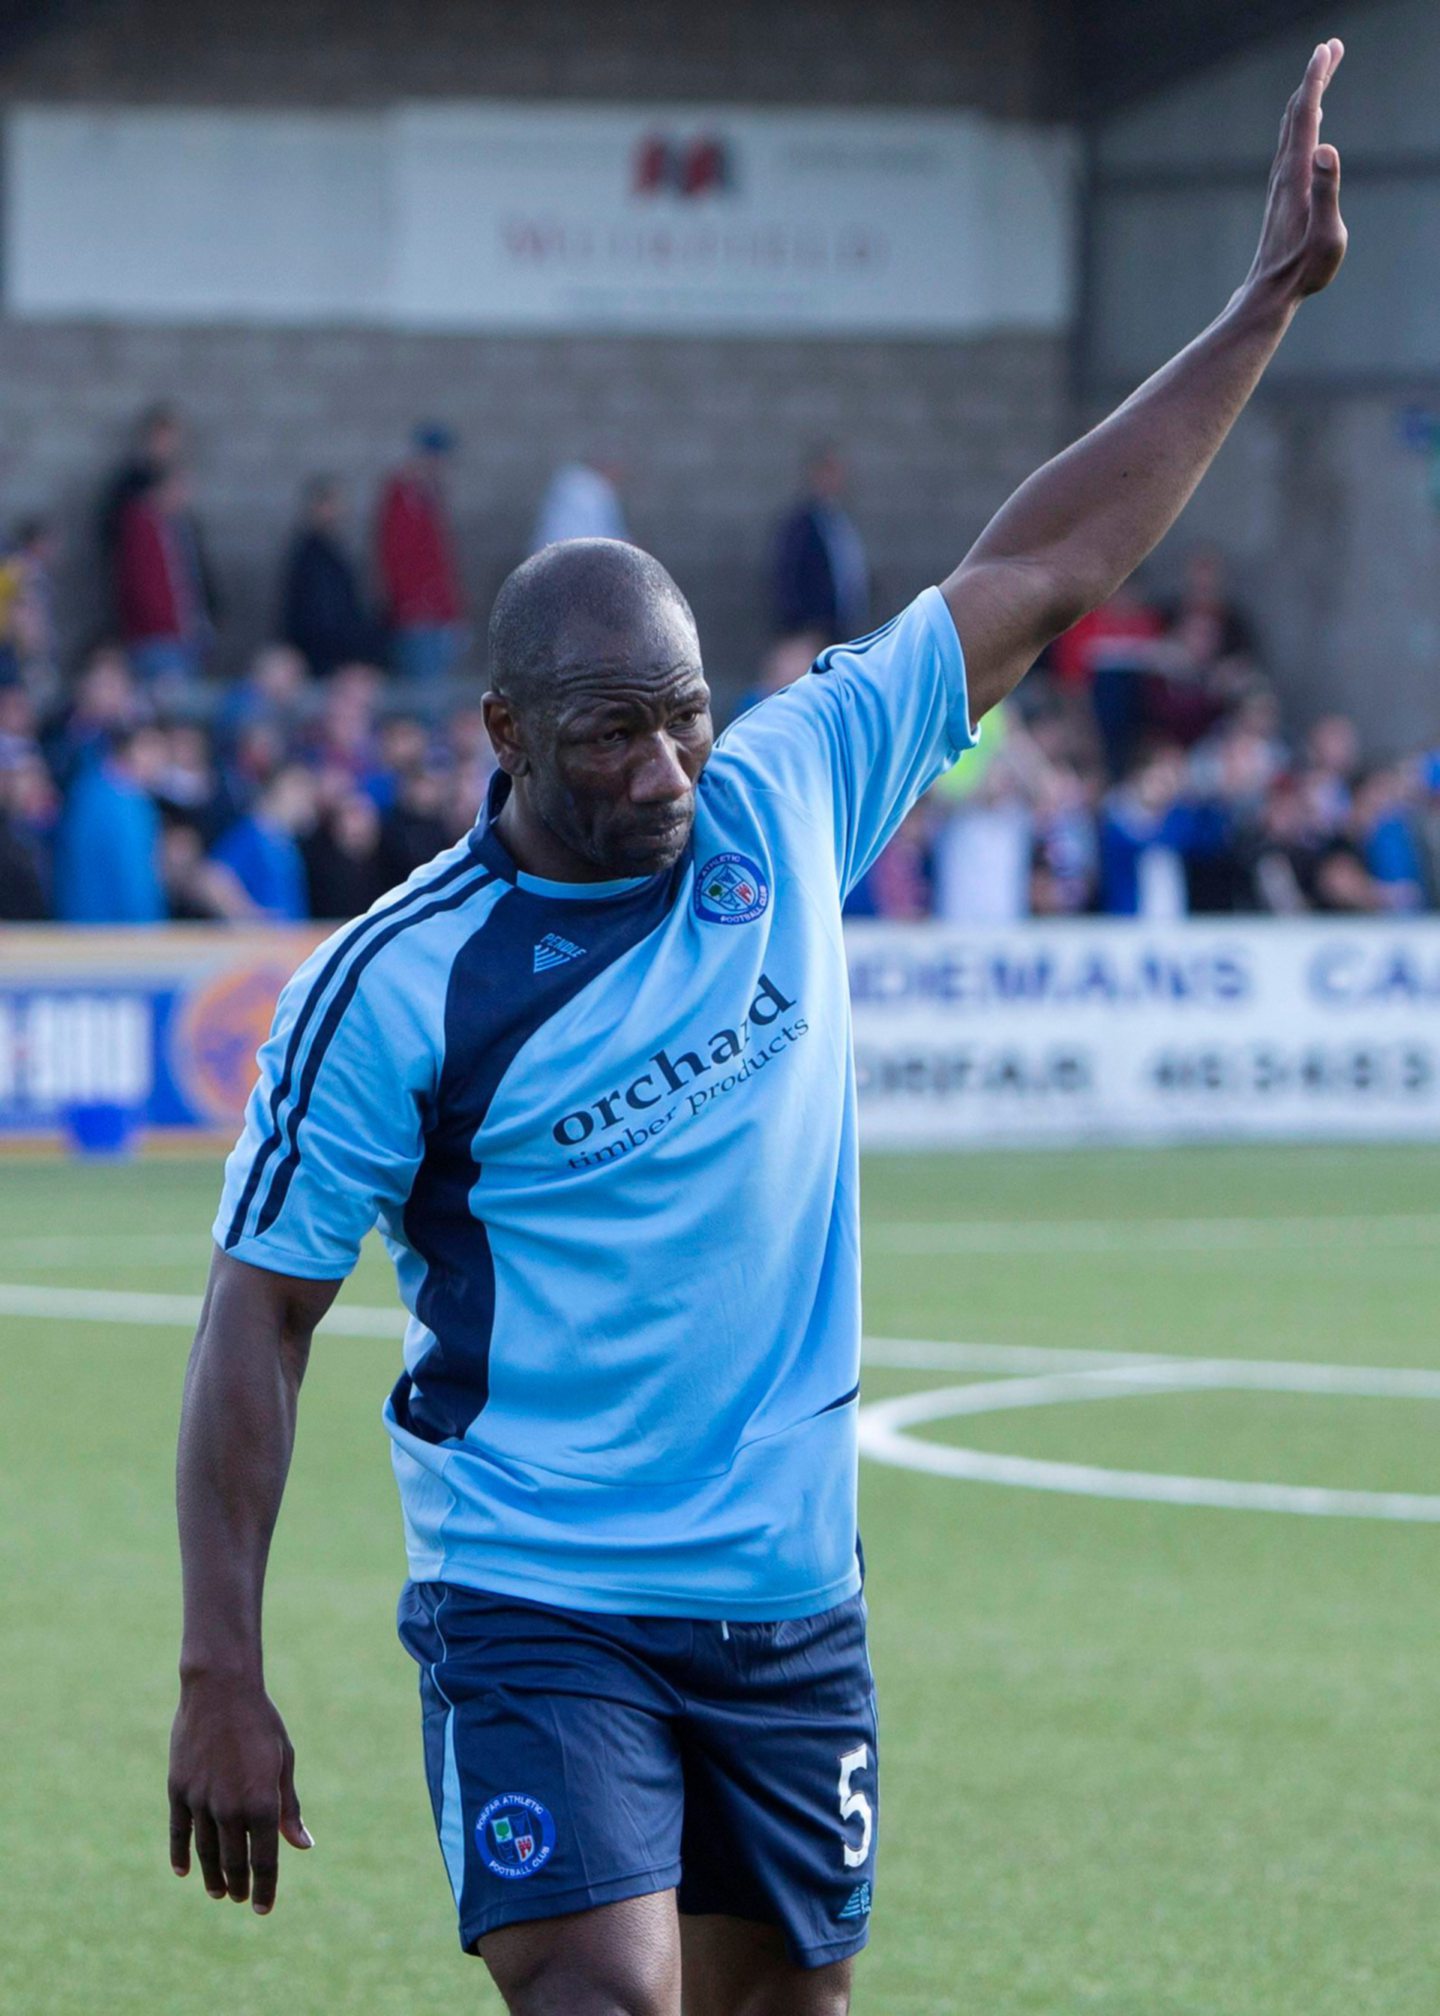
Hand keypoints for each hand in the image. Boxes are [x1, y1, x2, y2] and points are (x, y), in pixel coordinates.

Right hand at [168, 1676, 311, 1914]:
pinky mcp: (178, 1790)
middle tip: (241, 1899)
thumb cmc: (260, 1723)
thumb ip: (289, 1808)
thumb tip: (303, 1845)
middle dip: (239, 1885)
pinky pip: (179, 1832)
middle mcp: (231, 1808)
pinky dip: (181, 1855)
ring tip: (218, 1892)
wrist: (220, 1690)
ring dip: (212, 1876)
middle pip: (234, 1861)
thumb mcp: (283, 1762)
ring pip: (207, 1852)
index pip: (265, 1860)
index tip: (263, 1908)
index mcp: (263, 1801)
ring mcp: (201, 1801)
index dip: (265, 1887)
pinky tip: (185, 1871)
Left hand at [1246, 39, 1347, 304]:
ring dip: (1308, 95)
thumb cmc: (1302, 271)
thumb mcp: (1326, 236)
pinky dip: (1302, 121)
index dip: (1317, 79)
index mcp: (1298, 175)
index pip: (1307, 115)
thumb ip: (1328, 192)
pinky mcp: (1281, 194)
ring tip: (1323, 73)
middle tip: (1332, 47)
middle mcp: (1284, 173)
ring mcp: (1280, 183)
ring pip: (1292, 127)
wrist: (1269, 294)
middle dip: (1314, 77)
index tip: (1327, 48)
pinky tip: (1311, 123)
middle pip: (1297, 113)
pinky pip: (1291, 144)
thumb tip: (1326, 149)